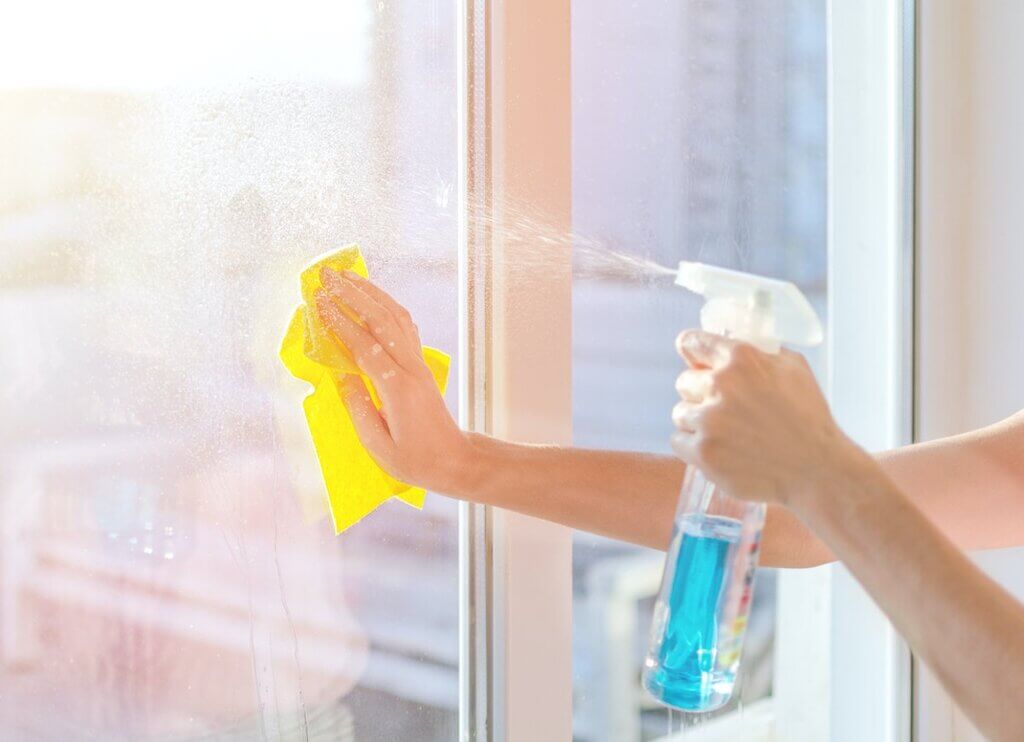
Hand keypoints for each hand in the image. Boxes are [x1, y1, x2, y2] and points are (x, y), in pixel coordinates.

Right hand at [314, 268, 471, 492]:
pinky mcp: (421, 364)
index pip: (364, 346)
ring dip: (371, 293)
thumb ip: (358, 408)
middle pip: (381, 321)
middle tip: (327, 274)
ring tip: (347, 276)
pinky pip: (405, 326)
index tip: (319, 300)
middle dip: (352, 294)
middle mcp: (410, 368)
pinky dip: (387, 306)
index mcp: (396, 388)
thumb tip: (340, 375)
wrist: (454, 460)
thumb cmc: (415, 460)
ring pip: (395, 317)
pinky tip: (374, 297)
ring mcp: (418, 363)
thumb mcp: (378, 445)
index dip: (340, 321)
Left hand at [670, 329, 863, 507]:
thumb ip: (758, 351)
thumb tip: (729, 343)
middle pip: (684, 382)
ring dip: (697, 421)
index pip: (691, 343)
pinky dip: (693, 446)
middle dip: (700, 393)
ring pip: (680, 413)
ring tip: (725, 432)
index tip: (694, 359)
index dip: (692, 352)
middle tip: (724, 407)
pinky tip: (718, 448)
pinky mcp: (703, 453)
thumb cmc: (808, 417)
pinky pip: (678, 441)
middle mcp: (721, 385)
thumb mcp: (793, 367)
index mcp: (742, 359)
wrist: (816, 468)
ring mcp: (709, 421)